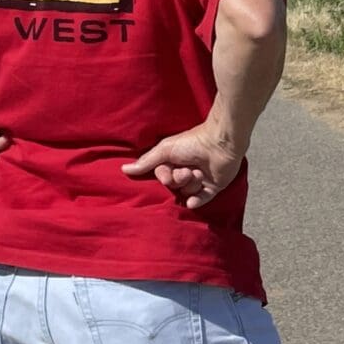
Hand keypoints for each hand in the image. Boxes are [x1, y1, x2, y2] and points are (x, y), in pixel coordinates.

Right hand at [125, 121, 244, 208]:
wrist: (220, 143)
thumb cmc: (192, 142)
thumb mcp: (165, 150)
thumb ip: (146, 162)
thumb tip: (124, 169)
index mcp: (174, 162)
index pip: (163, 178)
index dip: (165, 177)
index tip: (170, 171)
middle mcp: (185, 171)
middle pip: (175, 187)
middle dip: (180, 180)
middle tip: (187, 171)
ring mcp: (199, 180)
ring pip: (188, 192)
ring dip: (192, 184)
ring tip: (199, 172)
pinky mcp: (213, 186)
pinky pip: (202, 200)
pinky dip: (197, 201)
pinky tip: (193, 201)